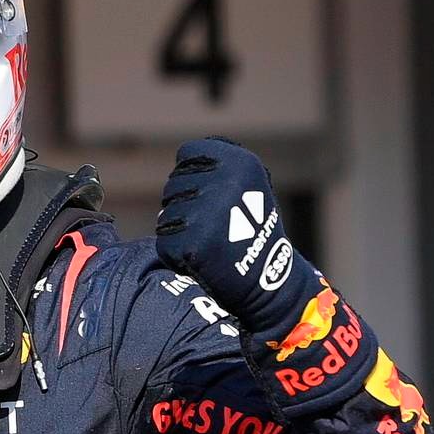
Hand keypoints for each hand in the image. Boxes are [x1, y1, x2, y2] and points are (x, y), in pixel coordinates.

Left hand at [154, 137, 307, 328]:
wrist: (268, 279)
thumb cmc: (254, 228)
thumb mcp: (248, 184)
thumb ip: (218, 166)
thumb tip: (183, 157)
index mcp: (240, 162)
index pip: (188, 154)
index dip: (193, 174)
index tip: (211, 192)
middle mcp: (222, 184)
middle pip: (173, 185)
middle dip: (186, 203)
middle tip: (215, 224)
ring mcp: (205, 214)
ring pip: (167, 213)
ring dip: (180, 228)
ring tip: (211, 240)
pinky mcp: (190, 244)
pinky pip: (165, 240)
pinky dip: (176, 250)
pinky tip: (202, 256)